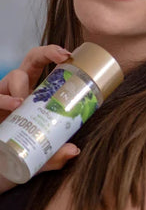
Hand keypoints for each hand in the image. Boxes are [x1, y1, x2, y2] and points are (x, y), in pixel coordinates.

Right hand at [0, 45, 80, 192]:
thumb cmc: (15, 156)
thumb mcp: (38, 157)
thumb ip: (54, 155)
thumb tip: (74, 150)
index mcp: (34, 95)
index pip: (45, 67)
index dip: (55, 55)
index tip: (69, 55)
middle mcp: (19, 90)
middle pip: (31, 60)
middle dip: (46, 53)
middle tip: (61, 56)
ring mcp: (3, 96)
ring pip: (15, 76)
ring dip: (23, 86)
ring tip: (25, 101)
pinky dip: (3, 100)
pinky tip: (15, 105)